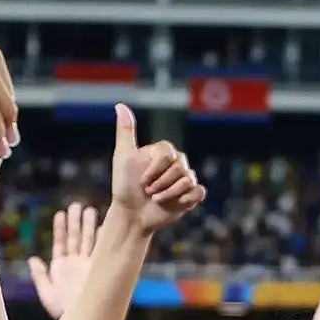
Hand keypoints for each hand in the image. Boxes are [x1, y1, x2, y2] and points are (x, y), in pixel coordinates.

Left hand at [29, 202, 98, 319]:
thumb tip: (33, 259)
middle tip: (77, 205)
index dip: (60, 228)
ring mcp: (89, 266)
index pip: (61, 242)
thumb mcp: (46, 293)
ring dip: (90, 226)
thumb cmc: (63, 312)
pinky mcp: (100, 269)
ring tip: (90, 209)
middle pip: (76, 238)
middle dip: (76, 222)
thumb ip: (40, 276)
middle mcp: (76, 264)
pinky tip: (106, 226)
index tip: (60, 213)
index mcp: (62, 267)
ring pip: (89, 241)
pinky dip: (104, 238)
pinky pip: (102, 251)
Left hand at [109, 103, 205, 234]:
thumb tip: (120, 105)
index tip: (142, 180)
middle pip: (180, 167)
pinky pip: (198, 192)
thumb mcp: (123, 156)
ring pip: (188, 181)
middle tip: (149, 192)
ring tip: (157, 199)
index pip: (169, 153)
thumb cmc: (125, 186)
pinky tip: (174, 204)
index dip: (155, 169)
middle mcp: (176, 163)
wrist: (132, 215)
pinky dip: (186, 199)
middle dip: (162, 183)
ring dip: (170, 193)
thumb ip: (125, 131)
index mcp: (163, 152)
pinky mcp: (191, 196)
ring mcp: (184, 179)